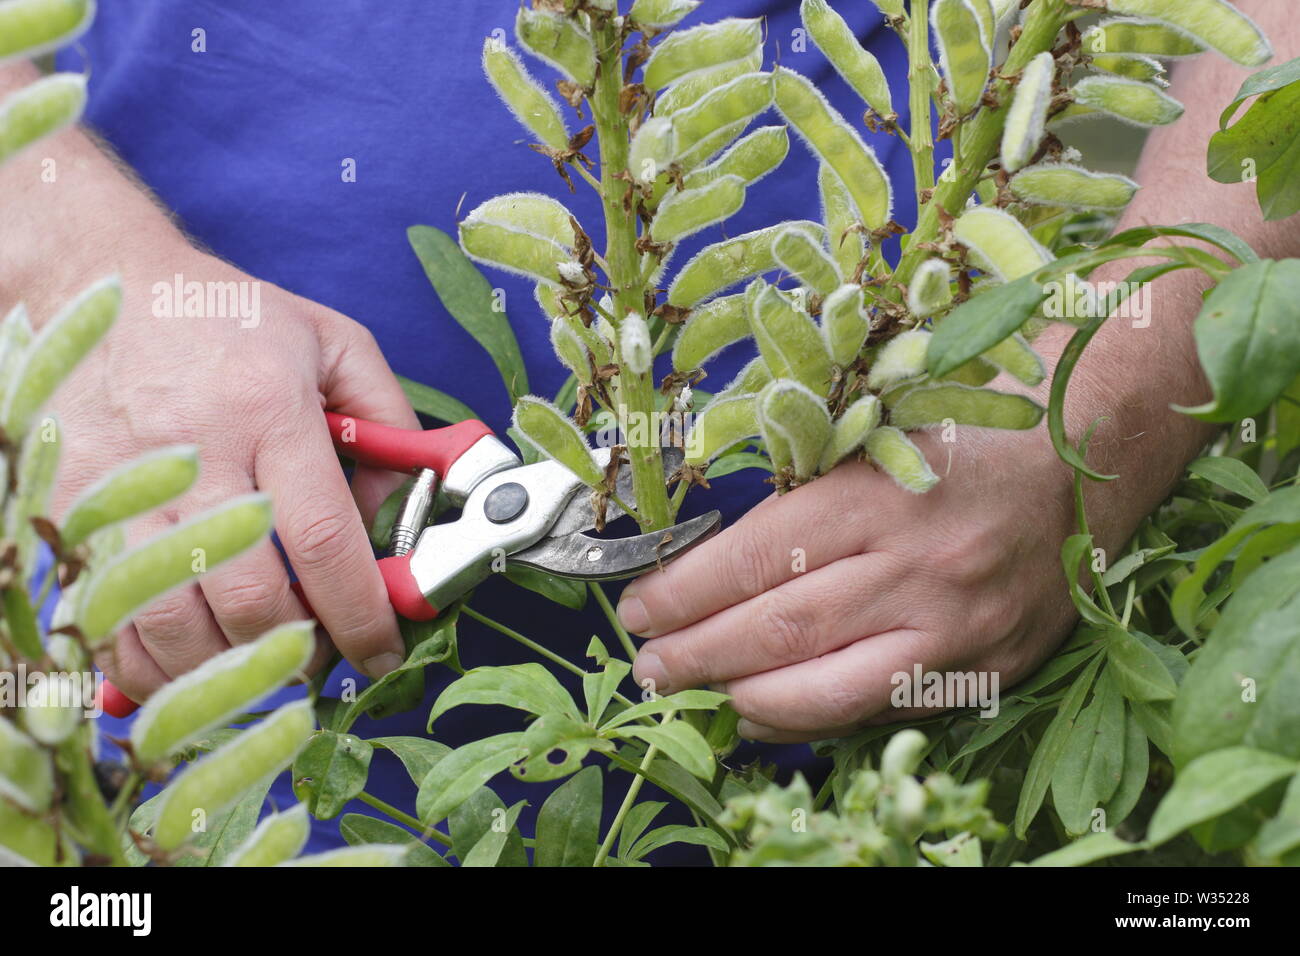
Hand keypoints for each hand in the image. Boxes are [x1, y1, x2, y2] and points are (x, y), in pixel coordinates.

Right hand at [51, 244, 416, 702]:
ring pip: (168, 622)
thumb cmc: (229, 319)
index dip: (360, 612)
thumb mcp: (333, 344)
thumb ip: (388, 425)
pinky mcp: (66, 509)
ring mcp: (118, 487)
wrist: (98, 283)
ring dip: (222, 669)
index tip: (385, 653)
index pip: (322, 538)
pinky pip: (103, 617)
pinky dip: (145, 663)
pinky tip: (185, 661)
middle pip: (245, 597)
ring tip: (257, 661)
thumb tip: (405, 517)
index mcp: (266, 408)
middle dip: (293, 650)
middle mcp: (191, 453)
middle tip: (319, 657)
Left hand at [618, 421, 1124, 743]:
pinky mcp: (987, 669)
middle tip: (650, 666)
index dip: (686, 593)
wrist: (1082, 461)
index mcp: (881, 494)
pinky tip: (768, 713)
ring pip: (829, 689)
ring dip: (746, 700)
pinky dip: (814, 719)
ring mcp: (958, 628)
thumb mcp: (872, 439)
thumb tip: (711, 567)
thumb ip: (801, 501)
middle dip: (698, 655)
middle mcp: (920, 568)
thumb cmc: (961, 437)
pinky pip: (883, 711)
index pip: (758, 559)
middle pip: (781, 630)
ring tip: (696, 694)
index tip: (640, 609)